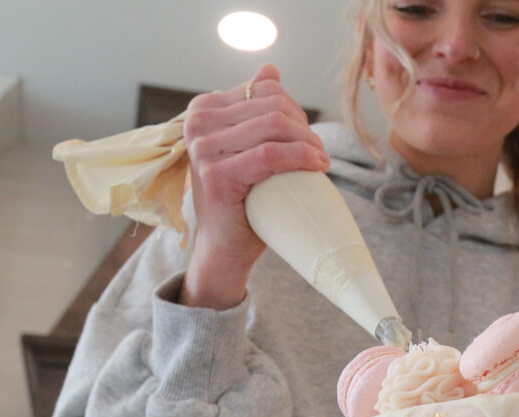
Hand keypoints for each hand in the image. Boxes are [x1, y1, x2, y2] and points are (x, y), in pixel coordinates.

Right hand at [180, 63, 329, 308]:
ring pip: (274, 127)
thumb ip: (254, 107)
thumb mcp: (247, 145)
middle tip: (319, 153)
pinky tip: (317, 167)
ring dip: (309, 143)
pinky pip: (270, 154)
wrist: (225, 246)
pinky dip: (301, 158)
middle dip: (305, 127)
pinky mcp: (216, 174)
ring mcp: (203, 148)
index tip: (308, 138)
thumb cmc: (242, 196)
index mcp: (203, 109)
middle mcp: (197, 123)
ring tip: (320, 161)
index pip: (264, 89)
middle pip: (272, 105)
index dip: (296, 110)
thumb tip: (270, 69)